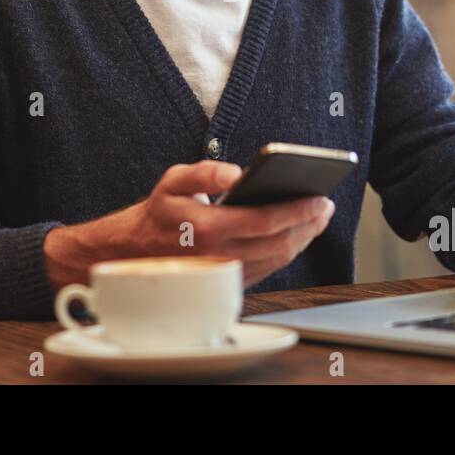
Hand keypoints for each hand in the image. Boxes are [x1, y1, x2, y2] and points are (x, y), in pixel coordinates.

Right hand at [44, 160, 334, 289]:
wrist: (130, 254)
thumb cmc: (157, 213)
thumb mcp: (173, 179)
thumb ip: (205, 171)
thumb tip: (237, 173)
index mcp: (207, 227)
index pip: (266, 221)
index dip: (298, 211)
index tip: (320, 198)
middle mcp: (218, 255)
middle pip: (278, 243)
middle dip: (308, 225)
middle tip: (325, 206)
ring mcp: (224, 273)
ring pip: (276, 260)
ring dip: (301, 240)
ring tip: (316, 219)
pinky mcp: (226, 283)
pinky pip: (265, 269)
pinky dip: (285, 252)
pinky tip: (294, 235)